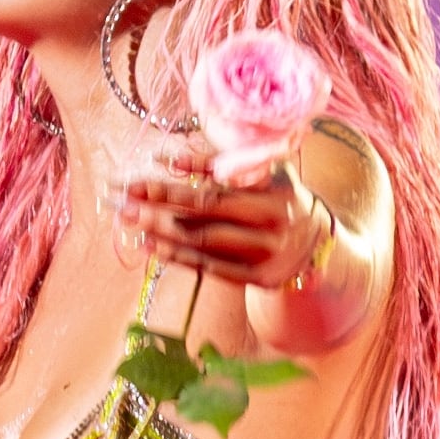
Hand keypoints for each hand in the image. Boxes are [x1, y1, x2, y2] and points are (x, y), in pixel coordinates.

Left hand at [112, 138, 330, 288]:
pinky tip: (150, 245)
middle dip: (159, 204)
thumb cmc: (281, 199)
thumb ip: (225, 165)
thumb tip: (170, 160)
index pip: (215, 186)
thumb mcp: (266, 174)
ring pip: (203, 241)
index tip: (143, 172)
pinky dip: (177, 255)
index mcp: (274, 190)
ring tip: (128, 219)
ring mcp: (265, 254)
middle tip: (122, 198)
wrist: (317, 245)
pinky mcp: (258, 278)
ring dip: (161, 230)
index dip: (177, 180)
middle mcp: (272, 223)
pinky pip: (210, 267)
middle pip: (204, 213)